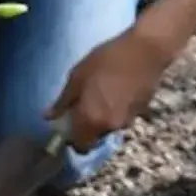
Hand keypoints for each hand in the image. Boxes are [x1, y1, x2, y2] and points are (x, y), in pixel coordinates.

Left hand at [45, 28, 172, 152]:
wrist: (146, 49)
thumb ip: (63, 101)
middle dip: (89, 125)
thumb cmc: (107, 59)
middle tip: (86, 103)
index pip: (80, 146)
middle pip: (95, 136)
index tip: (71, 123)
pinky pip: (123, 116)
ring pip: (110, 125)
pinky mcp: (141, 111)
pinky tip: (119, 89)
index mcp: (91, 120)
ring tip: (104, 92)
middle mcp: (110, 126)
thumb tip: (48, 117)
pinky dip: (118, 108)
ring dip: (104, 116)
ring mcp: (128, 120)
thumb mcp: (78, 76)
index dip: (73, 139)